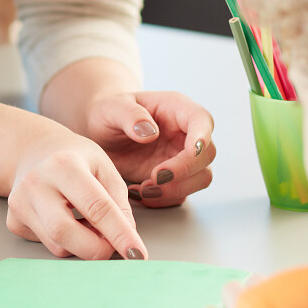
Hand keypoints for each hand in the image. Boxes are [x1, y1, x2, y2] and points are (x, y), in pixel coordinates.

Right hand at [6, 128, 147, 260]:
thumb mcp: (104, 167)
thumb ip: (118, 203)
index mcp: (64, 164)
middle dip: (96, 249)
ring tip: (88, 223)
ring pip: (57, 245)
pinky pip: (47, 245)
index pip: (97, 207)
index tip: (138, 254)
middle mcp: (36, 183)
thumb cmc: (75, 158)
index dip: (120, 234)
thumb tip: (127, 240)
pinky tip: (66, 220)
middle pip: (65, 233)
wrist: (33, 151)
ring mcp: (19, 203)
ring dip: (82, 245)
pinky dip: (65, 241)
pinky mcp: (14, 221)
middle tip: (114, 247)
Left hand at [86, 91, 216, 206]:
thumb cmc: (108, 114)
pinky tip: (139, 192)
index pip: (201, 119)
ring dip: (176, 188)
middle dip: (185, 169)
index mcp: (176, 108)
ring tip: (143, 189)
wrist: (100, 135)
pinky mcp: (174, 178)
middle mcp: (185, 133)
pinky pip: (181, 193)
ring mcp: (181, 157)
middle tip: (155, 176)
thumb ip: (128, 115)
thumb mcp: (111, 108)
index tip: (192, 151)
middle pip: (207, 154)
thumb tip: (151, 132)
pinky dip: (163, 199)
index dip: (202, 135)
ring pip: (201, 177)